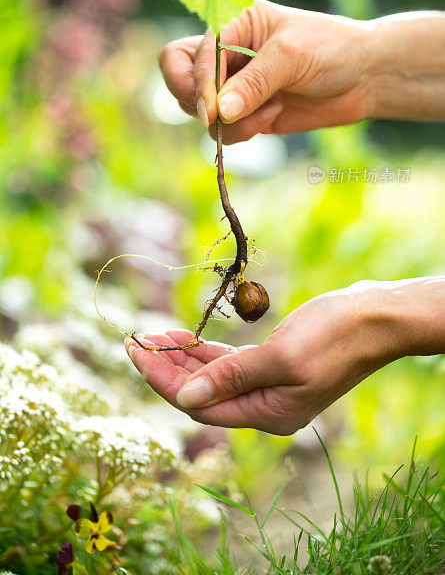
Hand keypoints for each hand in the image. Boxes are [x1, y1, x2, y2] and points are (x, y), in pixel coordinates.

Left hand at [124, 278, 443, 434]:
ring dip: (185, 358)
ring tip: (153, 335)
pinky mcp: (275, 365)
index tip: (136, 351)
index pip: (200, 404)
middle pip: (202, 394)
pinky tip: (187, 338)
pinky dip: (208, 352)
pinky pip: (231, 365)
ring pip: (214, 378)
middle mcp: (265, 407)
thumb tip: (186, 397)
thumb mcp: (281, 358)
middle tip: (136, 341)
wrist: (375, 318)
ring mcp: (270, 387)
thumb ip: (232, 378)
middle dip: (167, 369)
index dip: (163, 380)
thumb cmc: (334, 336)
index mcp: (267, 414)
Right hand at [158, 0, 373, 142]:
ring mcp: (233, 85)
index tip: (212, 110)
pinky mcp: (245, 113)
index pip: (189, 54)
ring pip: (199, 111)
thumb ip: (253, 83)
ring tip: (269, 111)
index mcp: (230, 23)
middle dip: (197, 102)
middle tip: (218, 118)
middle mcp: (225, 53)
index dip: (198, 83)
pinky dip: (242, 132)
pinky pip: (224, 130)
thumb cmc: (332, 48)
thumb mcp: (291, 56)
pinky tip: (273, 117)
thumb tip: (218, 112)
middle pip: (180, 79)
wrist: (366, 76)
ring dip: (228, 121)